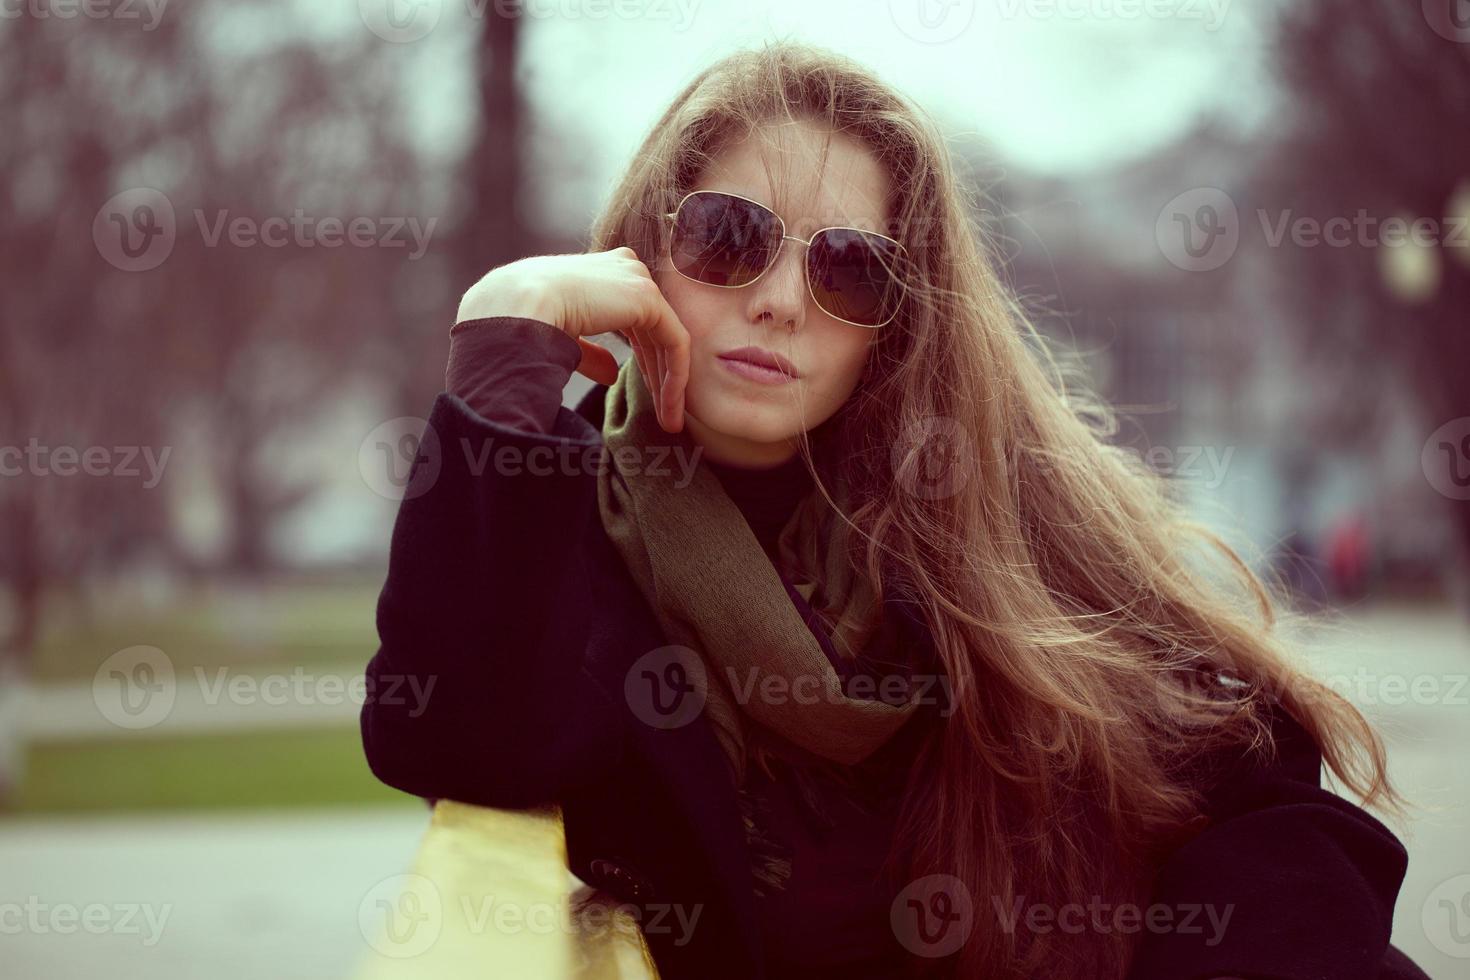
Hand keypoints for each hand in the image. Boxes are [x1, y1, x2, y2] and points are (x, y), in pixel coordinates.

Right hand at [456, 247, 690, 432]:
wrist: (517, 307)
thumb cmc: (525, 319)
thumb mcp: (564, 337)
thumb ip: (590, 352)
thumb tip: (612, 374)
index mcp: (603, 272)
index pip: (635, 319)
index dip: (643, 359)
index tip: (646, 397)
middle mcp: (625, 268)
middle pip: (654, 330)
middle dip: (659, 375)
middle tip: (665, 415)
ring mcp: (638, 280)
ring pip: (667, 339)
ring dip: (669, 383)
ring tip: (669, 421)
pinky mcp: (648, 298)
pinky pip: (675, 343)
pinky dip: (675, 378)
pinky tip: (669, 407)